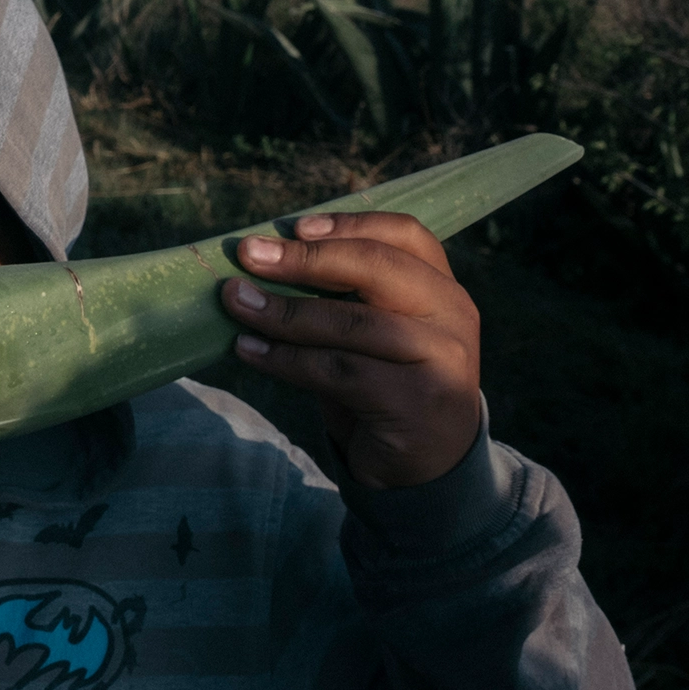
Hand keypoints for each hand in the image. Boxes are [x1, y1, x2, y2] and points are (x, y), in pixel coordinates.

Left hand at [220, 212, 481, 489]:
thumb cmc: (384, 383)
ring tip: (236, 303)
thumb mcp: (370, 331)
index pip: (405, 234)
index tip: (295, 227)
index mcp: (442, 287)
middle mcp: (452, 315)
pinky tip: (250, 349)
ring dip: (283, 312)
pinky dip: (285, 358)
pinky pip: (338, 370)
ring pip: (351, 323)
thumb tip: (259, 261)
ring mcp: (442, 359)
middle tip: (247, 254)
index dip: (349, 225)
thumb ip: (337, 295)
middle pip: (376, 268)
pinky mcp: (417, 402)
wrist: (426, 464)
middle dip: (304, 260)